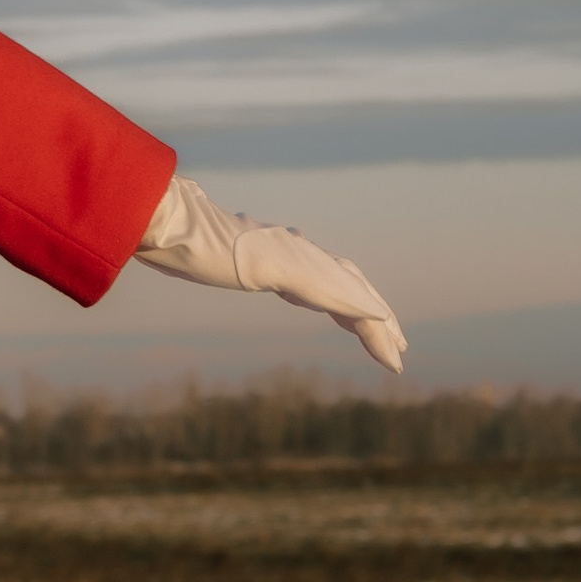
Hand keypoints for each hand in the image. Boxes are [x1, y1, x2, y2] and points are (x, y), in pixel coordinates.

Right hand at [134, 175, 407, 375]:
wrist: (181, 226)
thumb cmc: (183, 238)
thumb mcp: (199, 256)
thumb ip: (208, 255)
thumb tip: (193, 253)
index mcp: (280, 251)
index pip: (326, 276)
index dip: (349, 298)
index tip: (363, 320)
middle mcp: (300, 252)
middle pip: (352, 283)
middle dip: (376, 312)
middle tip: (398, 341)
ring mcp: (304, 261)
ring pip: (356, 295)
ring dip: (381, 327)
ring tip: (399, 355)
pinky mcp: (303, 275)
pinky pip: (345, 301)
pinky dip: (369, 321)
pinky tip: (387, 338)